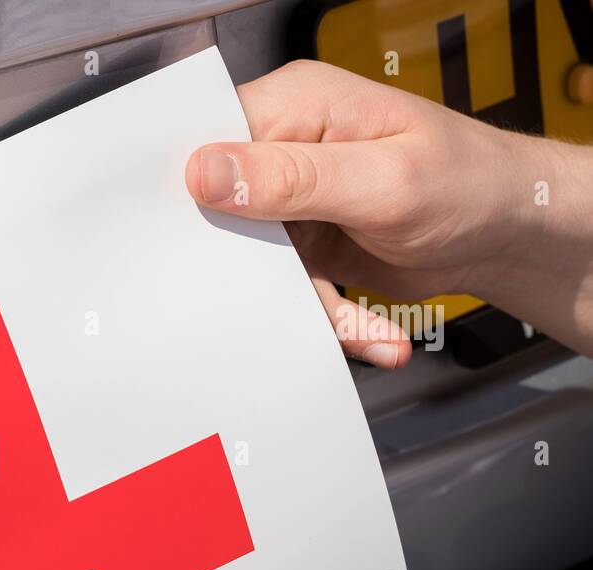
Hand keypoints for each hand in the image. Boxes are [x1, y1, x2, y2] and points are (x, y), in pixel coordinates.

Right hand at [186, 60, 591, 365]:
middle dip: (247, 266)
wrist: (510, 232)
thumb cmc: (470, 183)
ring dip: (304, 306)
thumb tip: (205, 172)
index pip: (210, 137)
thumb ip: (292, 178)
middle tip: (282, 292)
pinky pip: (288, 290)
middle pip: (221, 211)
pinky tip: (370, 330)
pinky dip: (327, 319)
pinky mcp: (304, 245)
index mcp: (297, 107)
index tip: (193, 238)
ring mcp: (293, 202)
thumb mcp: (381, 181)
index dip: (190, 189)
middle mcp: (287, 151)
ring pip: (255, 264)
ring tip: (357, 326)